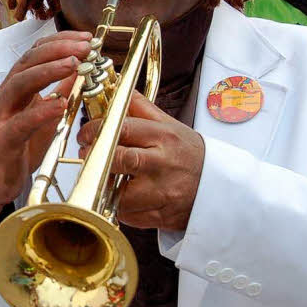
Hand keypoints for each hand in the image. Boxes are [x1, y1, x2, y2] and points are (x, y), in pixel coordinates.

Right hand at [0, 31, 91, 224]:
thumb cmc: (17, 147)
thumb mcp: (44, 115)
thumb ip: (59, 93)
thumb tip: (80, 73)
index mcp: (17, 87)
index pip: (37, 54)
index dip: (61, 42)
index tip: (86, 38)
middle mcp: (6, 96)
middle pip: (28, 62)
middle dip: (58, 50)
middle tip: (85, 46)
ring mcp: (1, 116)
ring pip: (20, 84)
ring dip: (48, 71)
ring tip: (74, 65)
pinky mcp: (2, 140)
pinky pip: (21, 123)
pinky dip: (41, 111)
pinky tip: (60, 105)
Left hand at [77, 91, 203, 230]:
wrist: (221, 186)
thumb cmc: (190, 154)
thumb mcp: (170, 125)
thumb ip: (141, 108)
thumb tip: (116, 90)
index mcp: (164, 137)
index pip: (122, 129)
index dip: (95, 130)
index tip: (85, 134)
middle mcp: (163, 164)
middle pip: (118, 159)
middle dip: (94, 158)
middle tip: (88, 156)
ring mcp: (162, 192)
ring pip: (118, 193)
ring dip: (105, 187)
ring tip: (105, 178)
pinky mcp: (161, 216)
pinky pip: (128, 215)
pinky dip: (119, 207)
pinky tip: (122, 197)